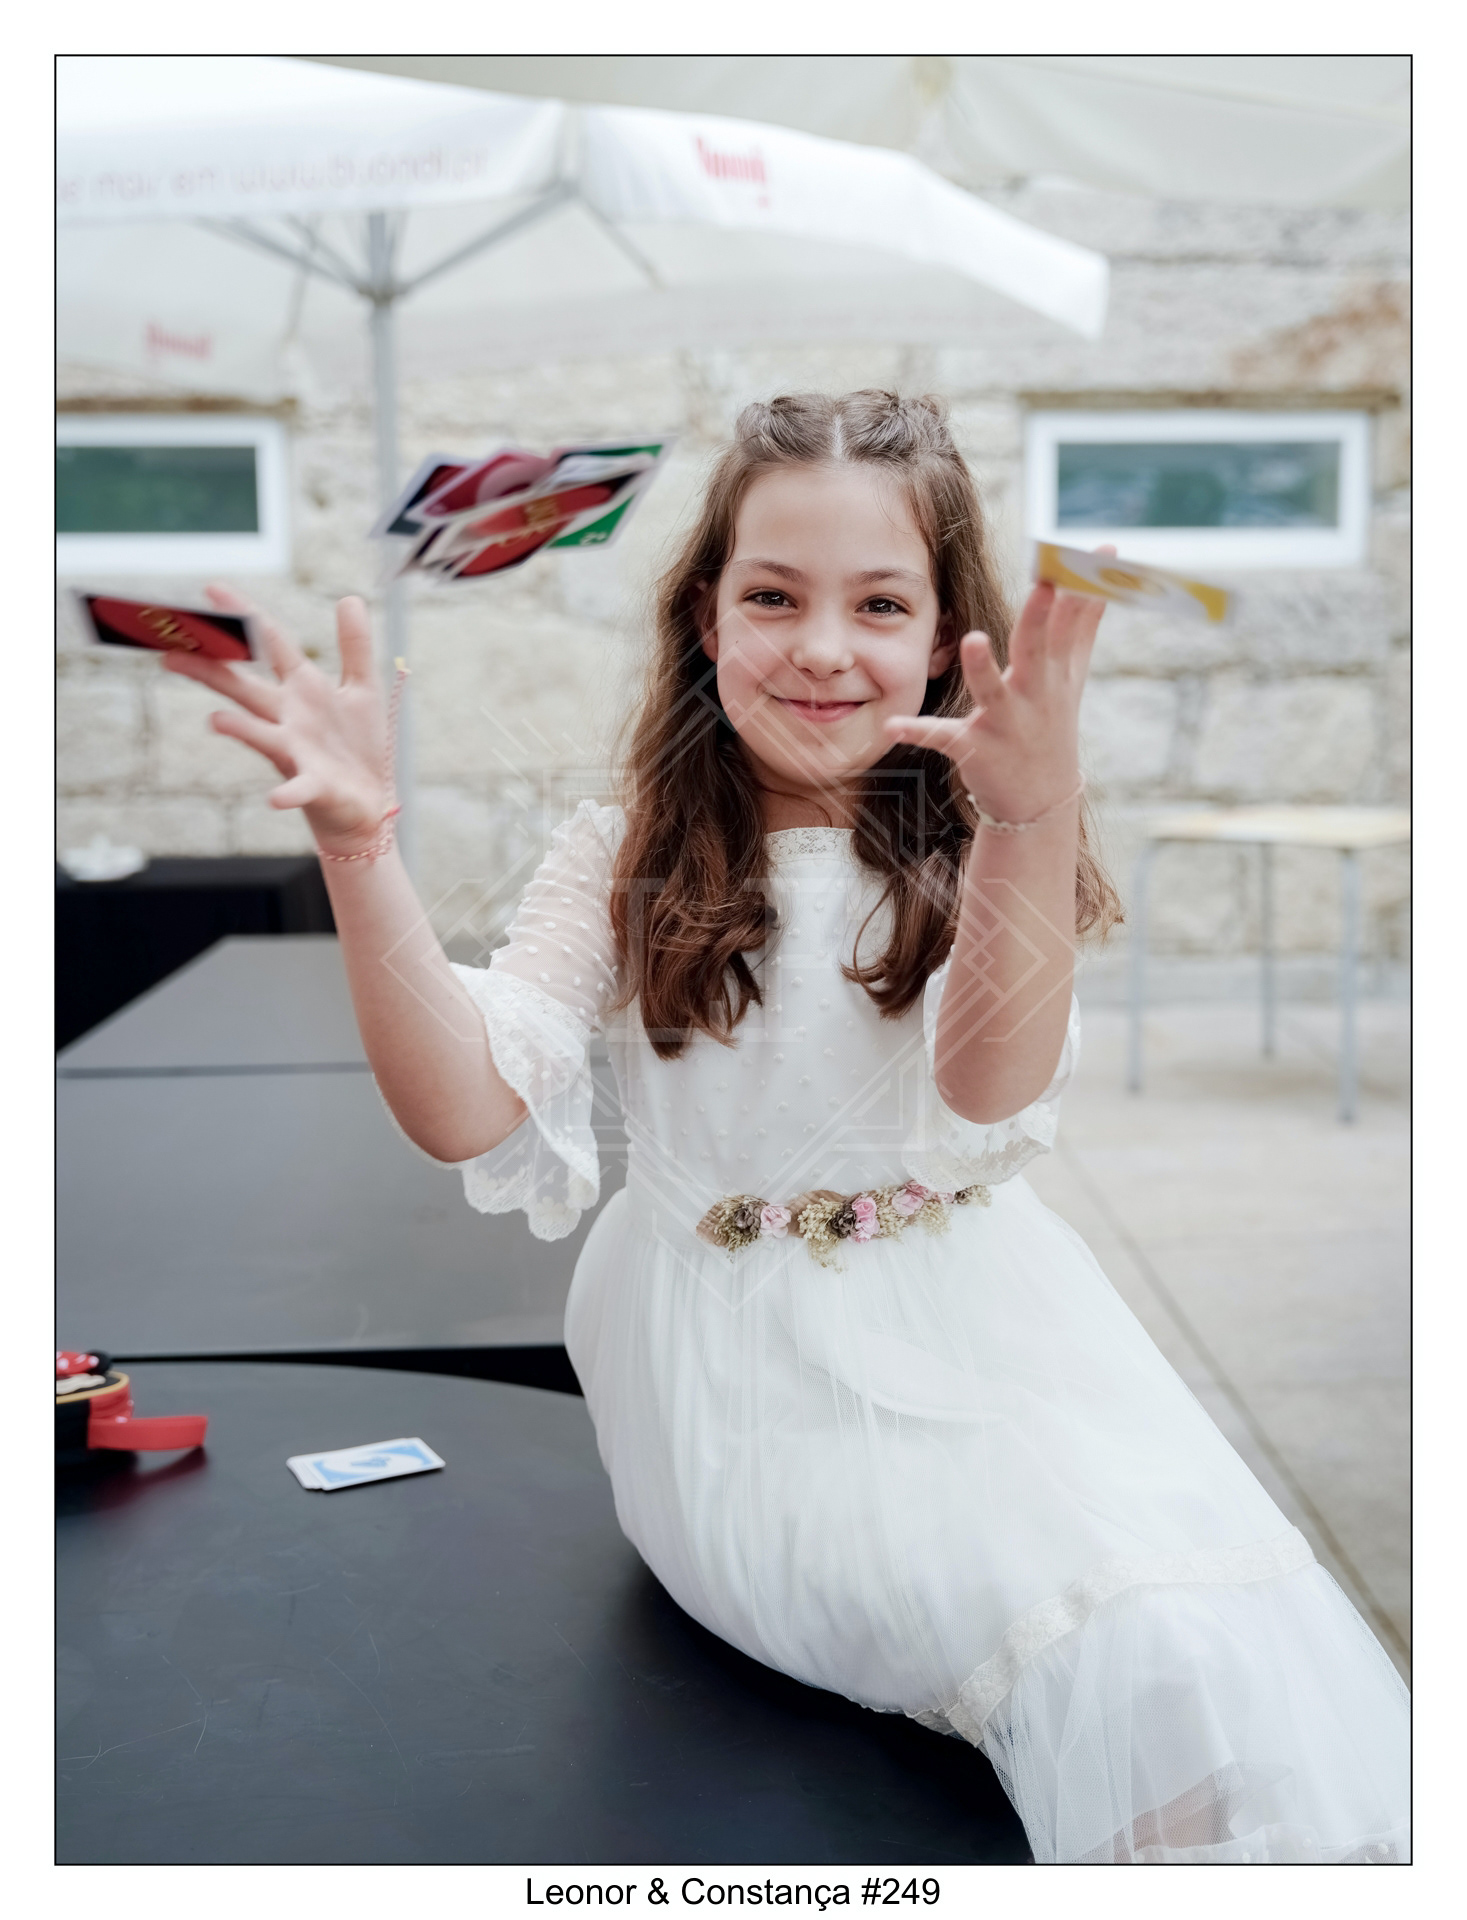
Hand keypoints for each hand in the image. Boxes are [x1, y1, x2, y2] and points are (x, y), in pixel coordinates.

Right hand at [161, 587, 392, 856]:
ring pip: (262, 735)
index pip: (270, 643)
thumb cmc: (357, 746)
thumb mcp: (362, 688)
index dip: (245, 615)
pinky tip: (275, 798)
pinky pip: (298, 788)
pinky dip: (287, 793)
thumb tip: (350, 597)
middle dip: (211, 670)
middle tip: (169, 653)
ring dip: (240, 729)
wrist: (368, 803)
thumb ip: (354, 645)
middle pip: (245, 688)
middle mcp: (290, 718)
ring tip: (215, 720)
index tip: (211, 589)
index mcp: (303, 688)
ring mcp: (298, 752)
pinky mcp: (314, 785)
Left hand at [883, 548, 1112, 822]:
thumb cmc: (1052, 726)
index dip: (1079, 590)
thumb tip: (1103, 584)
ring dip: (983, 668)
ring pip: (993, 692)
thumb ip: (1082, 628)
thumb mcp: (1071, 679)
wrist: (1040, 803)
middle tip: (1044, 585)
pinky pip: (944, 738)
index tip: (1090, 555)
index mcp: (1053, 673)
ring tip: (974, 639)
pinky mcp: (974, 748)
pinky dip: (918, 732)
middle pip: (1037, 650)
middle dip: (1039, 618)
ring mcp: (1004, 723)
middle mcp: (1033, 695)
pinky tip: (892, 725)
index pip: (1069, 624)